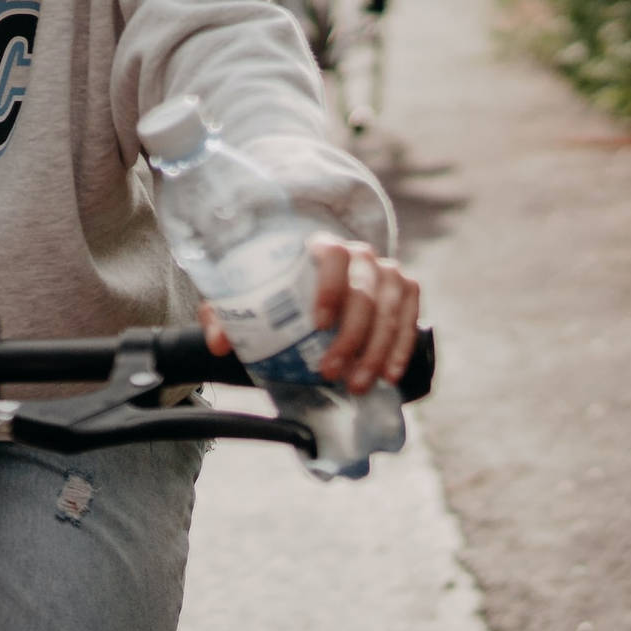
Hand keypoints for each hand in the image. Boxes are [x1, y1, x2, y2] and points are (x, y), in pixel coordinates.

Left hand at [199, 237, 420, 394]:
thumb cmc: (283, 291)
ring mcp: (386, 271)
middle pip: (364, 291)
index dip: (329, 287)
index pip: (332, 255)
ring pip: (390, 308)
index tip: (318, 325)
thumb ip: (231, 315)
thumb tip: (220, 343)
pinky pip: (411, 317)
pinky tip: (388, 374)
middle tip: (331, 372)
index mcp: (320, 246)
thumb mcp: (252, 298)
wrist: (320, 285)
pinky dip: (401, 347)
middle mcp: (359, 254)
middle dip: (351, 336)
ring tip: (356, 384)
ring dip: (376, 350)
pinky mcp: (406, 290)